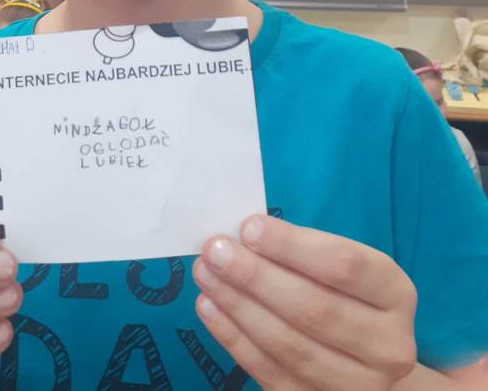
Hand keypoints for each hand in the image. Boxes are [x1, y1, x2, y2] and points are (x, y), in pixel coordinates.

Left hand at [193, 215, 416, 390]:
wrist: (368, 362)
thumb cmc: (345, 295)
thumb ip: (301, 251)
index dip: (292, 246)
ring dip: (239, 306)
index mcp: (396, 293)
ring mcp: (360, 386)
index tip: (249, 227)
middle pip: (315, 309)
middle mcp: (388, 345)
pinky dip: (234, 339)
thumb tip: (241, 235)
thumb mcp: (341, 265)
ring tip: (206, 274)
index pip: (345, 266)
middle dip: (256, 277)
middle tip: (215, 250)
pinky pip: (271, 373)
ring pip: (290, 346)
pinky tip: (209, 308)